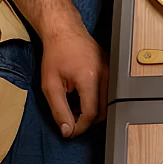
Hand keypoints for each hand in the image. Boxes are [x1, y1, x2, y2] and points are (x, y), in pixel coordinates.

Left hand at [39, 24, 108, 138]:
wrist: (65, 32)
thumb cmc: (56, 54)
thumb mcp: (50, 86)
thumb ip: (59, 110)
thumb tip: (67, 130)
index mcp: (89, 78)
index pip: (91, 113)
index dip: (79, 127)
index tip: (69, 131)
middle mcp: (105, 74)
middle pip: (103, 111)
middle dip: (86, 120)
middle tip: (70, 118)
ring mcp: (111, 70)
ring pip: (108, 103)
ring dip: (92, 111)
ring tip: (75, 105)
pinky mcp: (112, 68)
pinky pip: (108, 91)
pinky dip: (97, 99)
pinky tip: (82, 95)